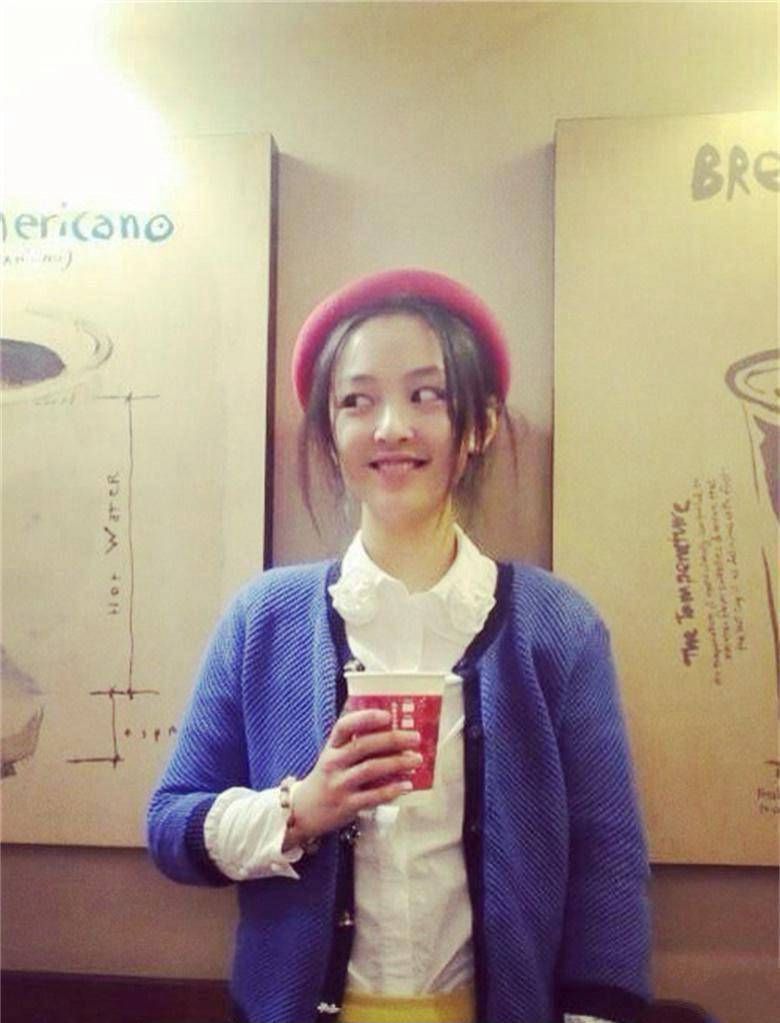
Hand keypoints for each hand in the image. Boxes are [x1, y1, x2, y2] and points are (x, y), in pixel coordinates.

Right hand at [283, 709, 421, 848]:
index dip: (366, 718)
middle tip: (415, 738)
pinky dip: (392, 789)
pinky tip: (407, 785)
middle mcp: (333, 763)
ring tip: (416, 760)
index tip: (388, 716)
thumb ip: (355, 746)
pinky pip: (373, 796)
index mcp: (331, 747)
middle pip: (363, 746)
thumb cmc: (326, 779)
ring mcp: (339, 784)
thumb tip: (393, 734)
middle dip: (392, 740)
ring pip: (370, 769)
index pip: (344, 726)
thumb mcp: (333, 758)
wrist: (302, 812)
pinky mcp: (346, 805)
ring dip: (397, 763)